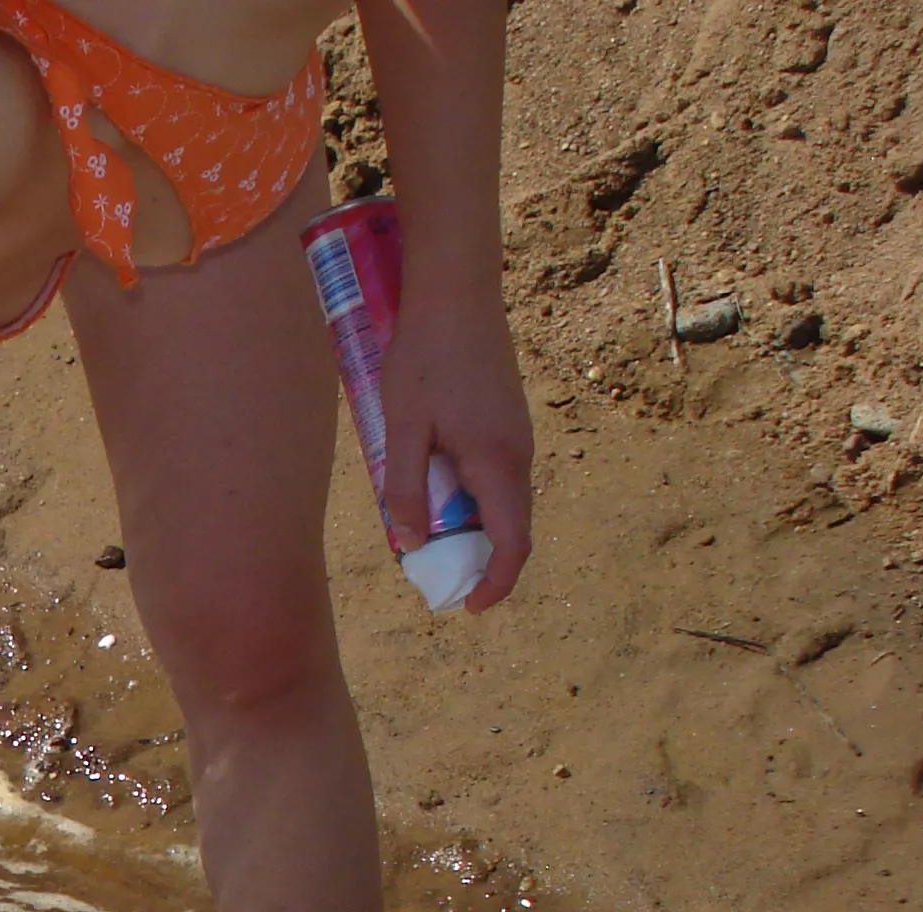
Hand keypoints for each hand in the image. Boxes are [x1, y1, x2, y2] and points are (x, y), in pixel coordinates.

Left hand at [377, 282, 534, 611]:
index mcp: (498, 463)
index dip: (495, 584)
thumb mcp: (402, 428)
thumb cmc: (423, 358)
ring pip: (503, 499)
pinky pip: (496, 475)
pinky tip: (435, 489)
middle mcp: (519, 454)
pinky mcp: (506, 420)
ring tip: (426, 535)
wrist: (456, 292)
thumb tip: (411, 544)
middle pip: (511, 526)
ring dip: (472, 527)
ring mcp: (517, 435)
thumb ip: (407, 488)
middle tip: (434, 578)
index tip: (469, 608)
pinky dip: (473, 498)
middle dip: (479, 561)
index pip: (513, 543)